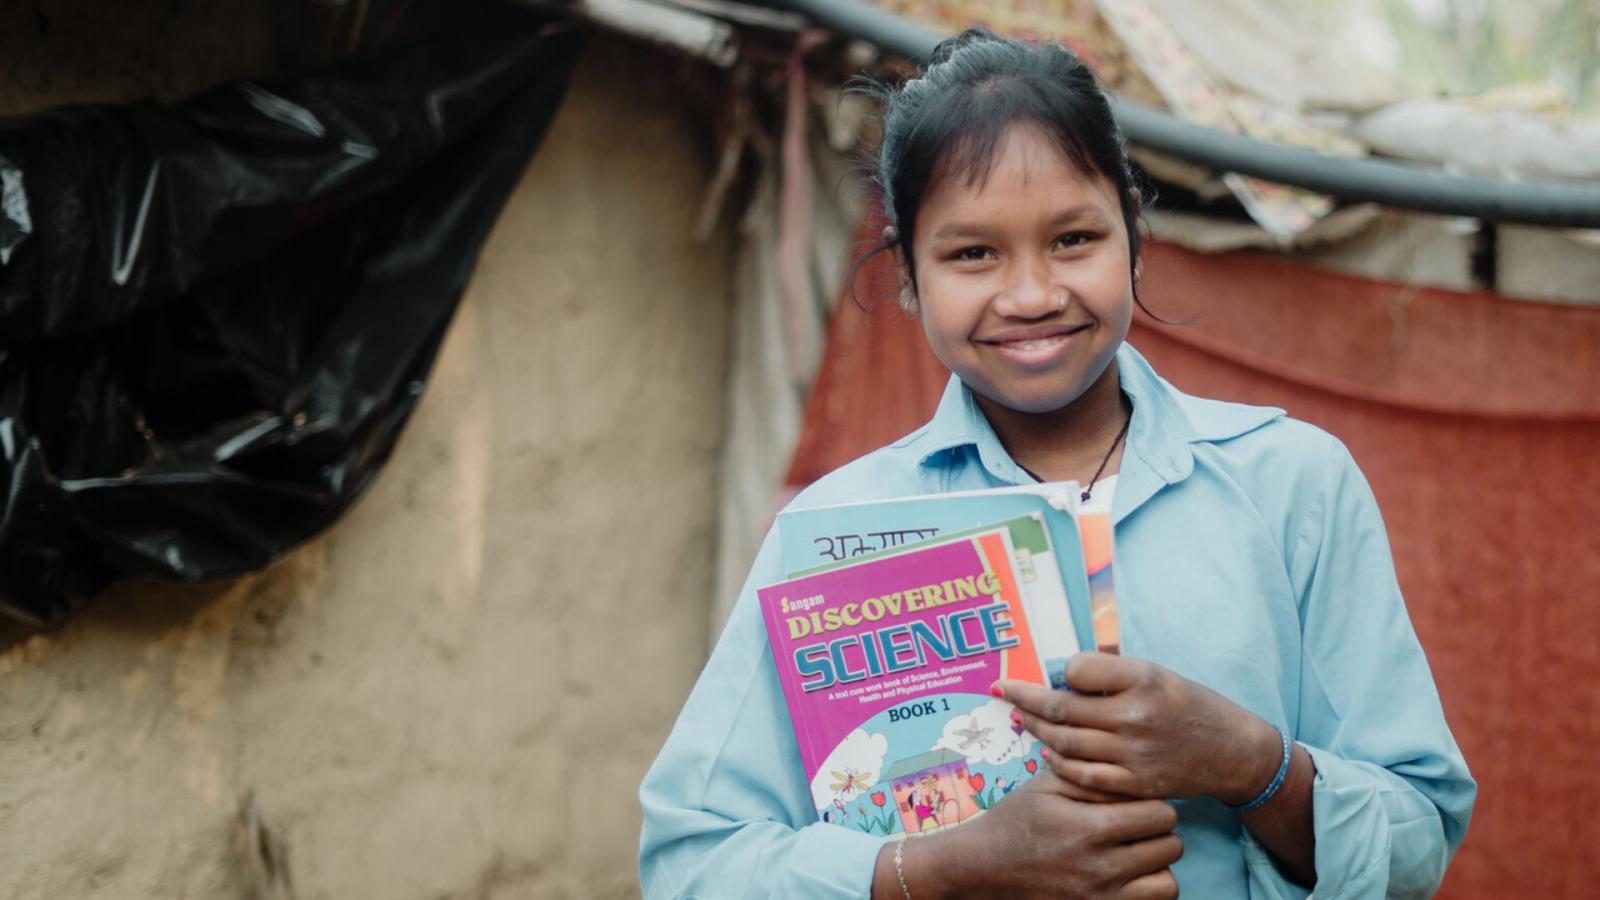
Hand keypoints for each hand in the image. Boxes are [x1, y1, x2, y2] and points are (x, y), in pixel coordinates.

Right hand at [881, 769, 1181, 899]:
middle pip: (1170, 846)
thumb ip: (1094, 775)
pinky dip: (1149, 890)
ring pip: (1169, 883)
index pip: (1161, 813)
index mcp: (1089, 828)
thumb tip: (1137, 772)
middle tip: (1139, 825)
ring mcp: (1101, 898)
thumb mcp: (1048, 784)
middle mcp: (1100, 868)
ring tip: (1137, 851)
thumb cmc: (1018, 818)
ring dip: (1158, 865)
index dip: (1154, 802)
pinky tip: (1131, 875)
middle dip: (1159, 831)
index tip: (1138, 801)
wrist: (985, 865)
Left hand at [995, 653, 1281, 804]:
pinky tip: (1048, 750)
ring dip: (1036, 729)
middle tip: (1003, 691)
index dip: (1061, 671)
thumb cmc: (1188, 705)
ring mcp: (1132, 752)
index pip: (1077, 669)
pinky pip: (1082, 774)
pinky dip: (1059, 762)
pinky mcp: (1134, 782)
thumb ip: (1112, 673)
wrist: (1230, 750)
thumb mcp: (1156, 673)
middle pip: (1061, 707)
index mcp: (1141, 679)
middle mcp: (1134, 715)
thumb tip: (1063, 670)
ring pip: (1065, 741)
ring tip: (1022, 719)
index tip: (1053, 672)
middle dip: (1024, 698)